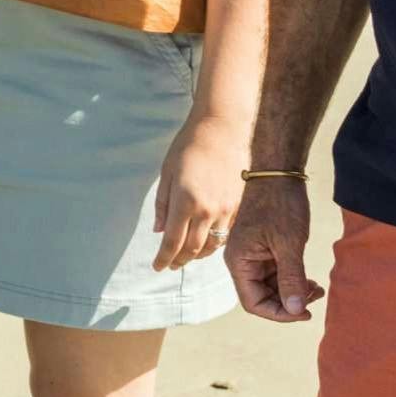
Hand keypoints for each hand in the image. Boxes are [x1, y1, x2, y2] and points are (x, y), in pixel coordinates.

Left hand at [154, 113, 247, 271]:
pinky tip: (205, 241)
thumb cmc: (189, 146)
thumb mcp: (167, 173)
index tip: (157, 266)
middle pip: (193, 248)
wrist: (223, 130)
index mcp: (185, 202)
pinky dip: (214, 242)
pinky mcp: (238, 206)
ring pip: (212, 244)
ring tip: (186, 257)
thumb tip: (159, 230)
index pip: (173, 242)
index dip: (164, 258)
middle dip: (180, 260)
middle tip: (170, 265)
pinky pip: (225, 233)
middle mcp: (208, 211)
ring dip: (197, 255)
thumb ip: (163, 204)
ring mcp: (226, 210)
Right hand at [227, 173, 320, 320]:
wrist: (278, 174)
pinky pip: (277, 275)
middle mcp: (242, 262)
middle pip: (262, 298)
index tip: (305, 313)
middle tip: (316, 296)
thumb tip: (296, 311)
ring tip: (317, 287)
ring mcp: (253, 256)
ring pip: (272, 288)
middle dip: (290, 303)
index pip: (254, 303)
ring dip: (294, 293)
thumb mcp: (289, 244)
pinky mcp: (264, 250)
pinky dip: (294, 281)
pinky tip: (311, 279)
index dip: (279, 314)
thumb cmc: (279, 205)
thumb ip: (291, 278)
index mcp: (239, 262)